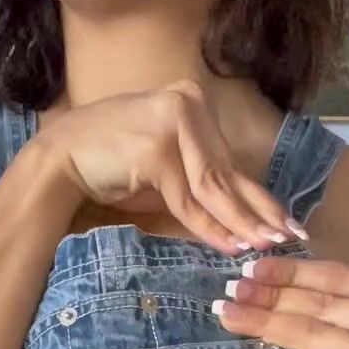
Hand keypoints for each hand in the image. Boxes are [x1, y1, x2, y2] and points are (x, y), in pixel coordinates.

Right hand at [31, 78, 308, 256]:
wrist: (59, 161)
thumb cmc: (110, 166)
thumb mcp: (165, 172)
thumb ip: (201, 182)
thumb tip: (246, 215)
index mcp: (191, 101)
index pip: (229, 160)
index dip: (259, 195)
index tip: (286, 222)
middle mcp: (186, 103)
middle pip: (226, 173)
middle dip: (258, 212)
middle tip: (289, 238)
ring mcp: (171, 122)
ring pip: (212, 186)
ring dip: (240, 222)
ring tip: (266, 246)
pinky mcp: (157, 147)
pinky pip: (188, 197)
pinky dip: (210, 225)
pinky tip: (232, 244)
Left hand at [213, 253, 348, 348]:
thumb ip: (343, 298)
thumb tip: (270, 276)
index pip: (340, 277)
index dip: (294, 271)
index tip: (252, 268)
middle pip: (323, 304)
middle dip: (271, 296)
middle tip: (231, 291)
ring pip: (313, 335)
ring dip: (263, 325)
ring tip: (227, 317)